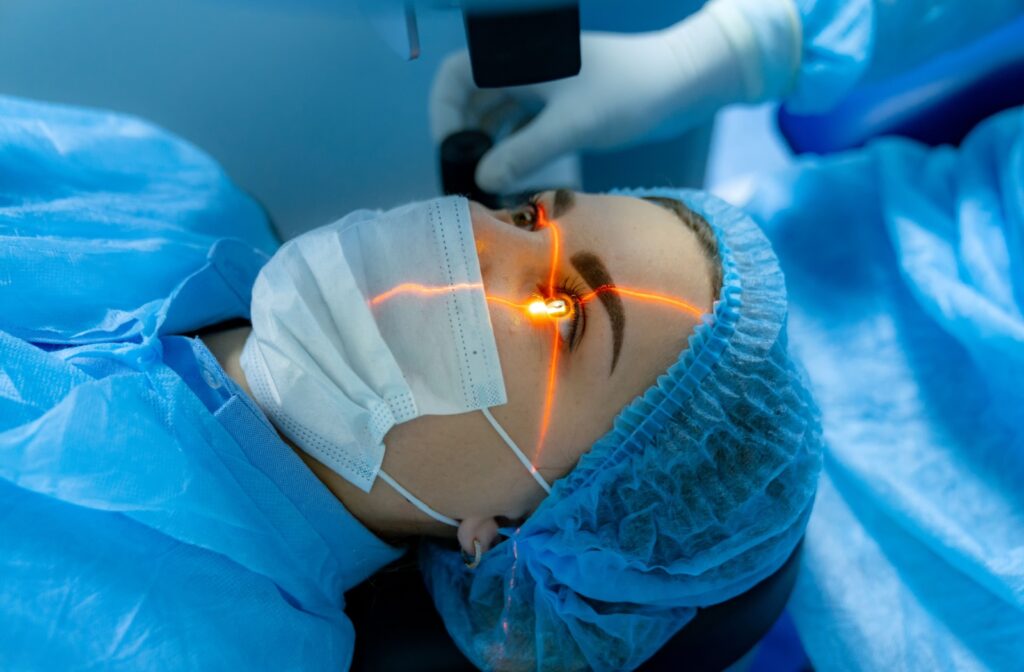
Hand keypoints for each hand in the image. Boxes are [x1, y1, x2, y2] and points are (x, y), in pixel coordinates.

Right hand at [430, 0, 800, 193]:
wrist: (682, 85)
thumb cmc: (628, 93)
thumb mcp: (572, 125)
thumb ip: (523, 153)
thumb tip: (481, 179)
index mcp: (518, 54)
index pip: (456, 75)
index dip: (444, 112)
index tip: (453, 151)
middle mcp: (524, 65)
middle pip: (472, 97)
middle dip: (465, 136)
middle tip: (469, 177)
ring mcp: (542, 84)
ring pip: (497, 113)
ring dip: (490, 146)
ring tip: (492, 184)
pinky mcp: (560, 102)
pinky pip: (521, 124)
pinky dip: (514, 147)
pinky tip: (516, 176)